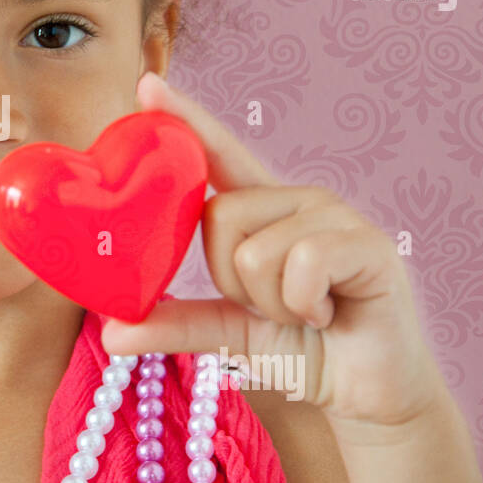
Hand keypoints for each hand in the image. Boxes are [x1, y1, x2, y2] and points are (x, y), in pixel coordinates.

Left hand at [99, 72, 449, 430]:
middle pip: (219, 216)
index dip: (186, 118)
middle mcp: (299, 201)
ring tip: (306, 313)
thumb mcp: (228, 335)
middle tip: (273, 307)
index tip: (146, 84)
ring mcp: (338, 217)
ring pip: (254, 250)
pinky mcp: (370, 245)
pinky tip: (329, 314)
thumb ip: (175, 324)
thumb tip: (111, 331)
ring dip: (269, 303)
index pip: (218, 154)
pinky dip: (303, 306)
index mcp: (264, 210)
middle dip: (232, 281)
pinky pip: (302, 264)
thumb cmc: (304, 351)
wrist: (368, 397)